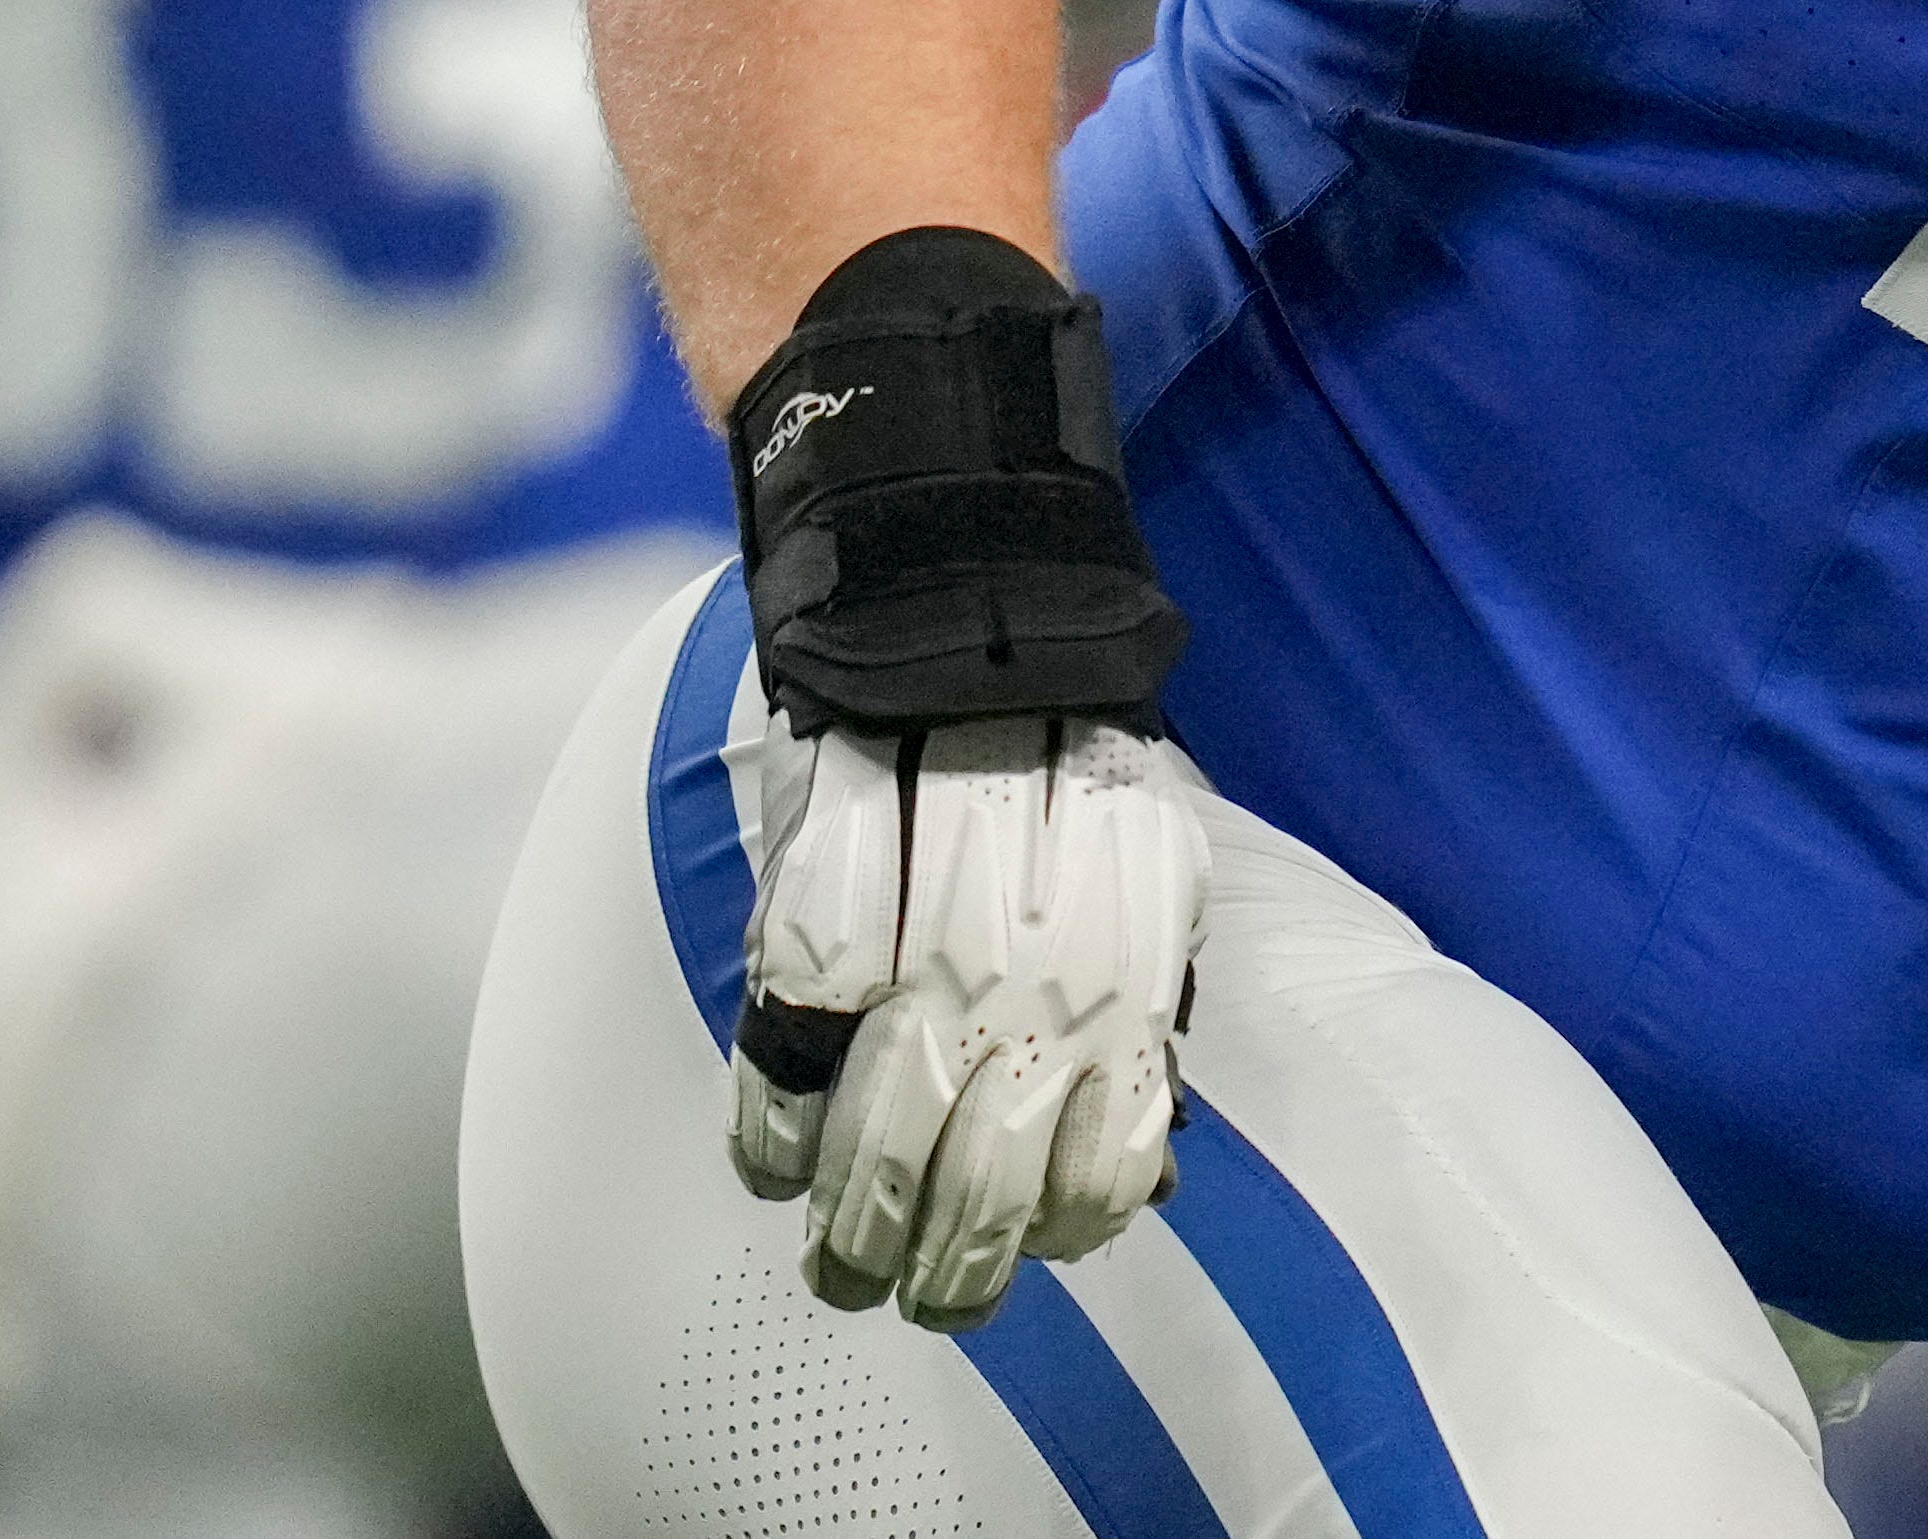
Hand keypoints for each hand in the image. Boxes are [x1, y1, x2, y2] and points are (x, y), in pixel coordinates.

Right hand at [727, 713, 1208, 1327]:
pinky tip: (779, 1163)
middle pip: (977, 1204)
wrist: (959, 631)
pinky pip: (777, 1092)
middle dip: (946, 1280)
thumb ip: (1144, 1021)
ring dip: (849, 1241)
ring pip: (870, 1169)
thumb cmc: (1067, 766)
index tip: (1032, 1250)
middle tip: (919, 1296)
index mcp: (1122, 991)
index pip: (1102, 1179)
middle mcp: (1023, 1004)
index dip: (1063, 1235)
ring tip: (842, 1270)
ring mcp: (906, 983)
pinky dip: (771, 1148)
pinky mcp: (806, 950)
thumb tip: (1151, 1168)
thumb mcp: (1156, 887)